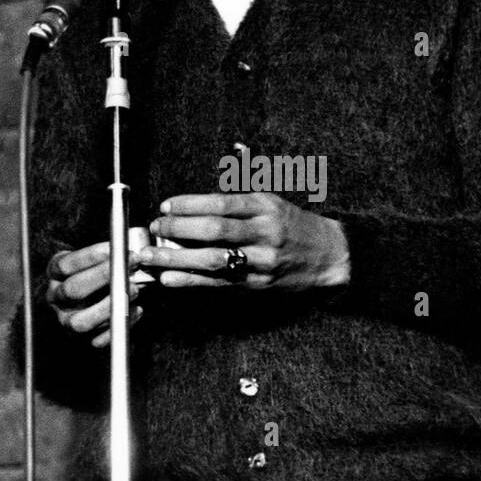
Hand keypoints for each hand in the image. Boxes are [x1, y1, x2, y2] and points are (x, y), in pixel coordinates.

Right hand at [45, 241, 144, 347]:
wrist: (86, 295)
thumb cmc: (93, 272)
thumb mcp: (92, 258)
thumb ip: (107, 254)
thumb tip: (129, 253)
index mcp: (54, 274)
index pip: (66, 265)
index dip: (92, 256)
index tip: (118, 247)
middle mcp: (55, 298)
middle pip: (72, 290)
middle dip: (103, 277)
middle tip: (129, 266)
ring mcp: (66, 320)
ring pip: (81, 321)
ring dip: (110, 306)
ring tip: (135, 289)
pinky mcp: (81, 339)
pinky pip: (98, 340)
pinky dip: (119, 326)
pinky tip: (137, 310)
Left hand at [137, 193, 350, 290]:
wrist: (329, 256)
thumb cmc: (293, 225)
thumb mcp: (271, 201)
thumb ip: (236, 196)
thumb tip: (192, 201)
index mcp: (265, 207)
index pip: (221, 203)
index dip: (189, 204)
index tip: (166, 207)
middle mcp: (264, 233)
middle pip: (215, 230)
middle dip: (179, 229)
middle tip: (154, 228)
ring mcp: (261, 261)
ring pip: (214, 259)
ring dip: (177, 259)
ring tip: (150, 256)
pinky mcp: (257, 285)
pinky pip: (219, 283)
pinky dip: (191, 281)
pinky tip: (169, 279)